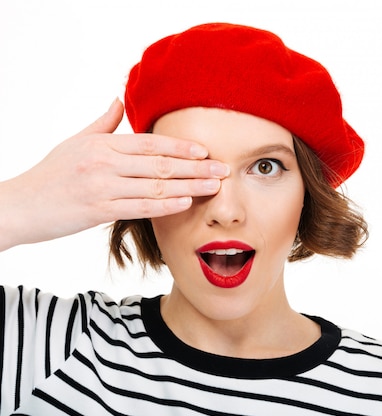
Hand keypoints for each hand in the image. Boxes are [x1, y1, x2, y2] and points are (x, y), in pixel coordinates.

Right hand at [0, 99, 228, 250]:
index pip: (150, 143)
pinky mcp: (98, 210)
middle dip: (196, 168)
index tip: (206, 150)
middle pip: (160, 164)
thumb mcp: (75, 141)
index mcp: (102, 144)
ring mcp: (101, 186)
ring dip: (189, 186)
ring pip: (155, 185)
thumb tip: (118, 100)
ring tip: (213, 188)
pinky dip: (165, 205)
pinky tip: (185, 203)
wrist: (20, 204)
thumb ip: (103, 123)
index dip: (181, 146)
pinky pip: (139, 207)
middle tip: (222, 170)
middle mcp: (104, 162)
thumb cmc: (51, 173)